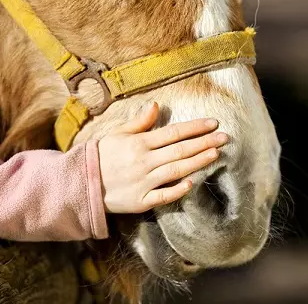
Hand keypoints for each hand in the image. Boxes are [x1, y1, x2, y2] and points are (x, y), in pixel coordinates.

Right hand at [99, 102, 228, 213]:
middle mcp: (144, 162)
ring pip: (175, 171)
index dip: (195, 127)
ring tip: (216, 154)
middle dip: (204, 143)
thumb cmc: (101, 156)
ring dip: (197, 162)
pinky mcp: (140, 201)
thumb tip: (156, 105)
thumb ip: (138, 122)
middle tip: (225, 138)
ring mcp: (143, 183)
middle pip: (180, 150)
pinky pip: (162, 196)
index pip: (173, 132)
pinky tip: (192, 183)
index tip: (214, 122)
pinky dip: (177, 190)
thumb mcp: (117, 134)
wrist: (82, 183)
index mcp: (139, 143)